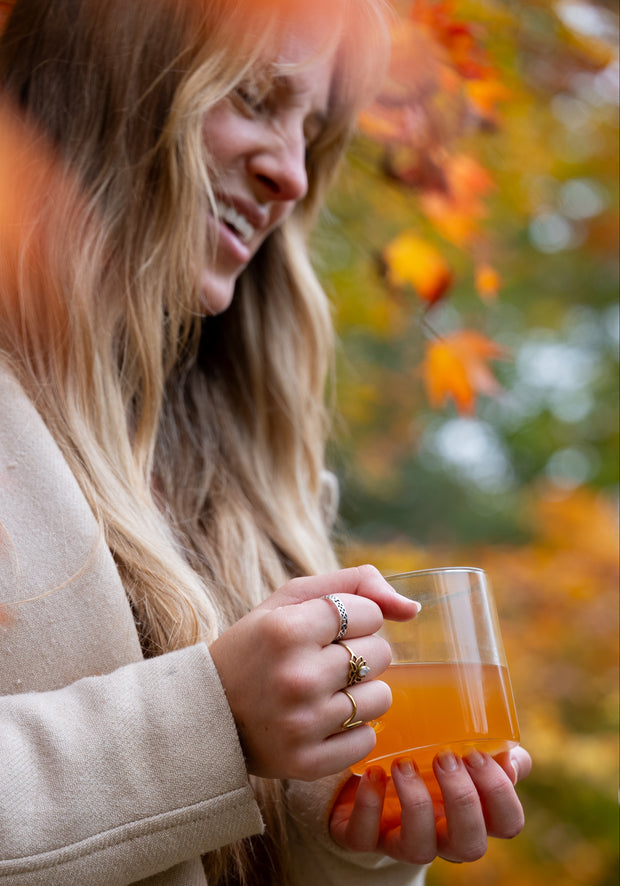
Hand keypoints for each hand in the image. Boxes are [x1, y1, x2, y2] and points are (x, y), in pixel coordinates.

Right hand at [209, 565, 419, 780]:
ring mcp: (303, 724)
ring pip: (381, 697)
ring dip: (362, 690)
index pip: (368, 612)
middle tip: (326, 658)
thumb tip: (413, 608)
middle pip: (380, 653)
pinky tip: (323, 719)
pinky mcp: (308, 763)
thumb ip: (354, 585)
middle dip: (361, 651)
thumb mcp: (289, 599)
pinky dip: (353, 728)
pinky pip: (368, 738)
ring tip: (327, 689)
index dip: (356, 617)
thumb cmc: (256, 646)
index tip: (328, 627)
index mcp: (287, 630)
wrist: (206, 712)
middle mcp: (297, 677)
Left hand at [329, 746, 531, 864]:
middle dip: (462, 799)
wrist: (365, 778)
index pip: (508, 823)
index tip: (476, 754)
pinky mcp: (363, 839)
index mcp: (471, 815)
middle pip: (470, 844)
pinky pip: (365, 837)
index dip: (499, 794)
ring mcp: (401, 842)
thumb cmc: (422, 766)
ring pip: (419, 849)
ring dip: (415, 803)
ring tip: (403, 763)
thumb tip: (513, 755)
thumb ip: (490, 754)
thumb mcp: (456, 758)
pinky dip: (369, 805)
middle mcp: (442, 837)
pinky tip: (372, 774)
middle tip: (444, 758)